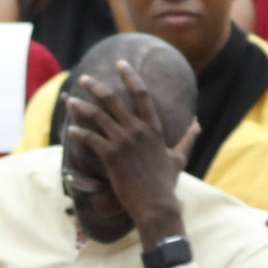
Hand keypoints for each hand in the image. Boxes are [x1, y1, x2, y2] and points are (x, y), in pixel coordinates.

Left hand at [56, 63, 196, 242]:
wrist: (155, 204)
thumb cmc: (166, 183)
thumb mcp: (179, 157)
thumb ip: (188, 138)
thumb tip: (198, 124)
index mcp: (153, 128)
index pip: (141, 94)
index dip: (129, 76)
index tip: (120, 63)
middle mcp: (137, 130)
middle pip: (113, 100)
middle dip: (96, 87)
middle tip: (84, 78)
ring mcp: (123, 142)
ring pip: (97, 116)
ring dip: (81, 106)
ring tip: (70, 100)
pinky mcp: (110, 156)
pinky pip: (90, 138)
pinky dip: (78, 132)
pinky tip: (70, 129)